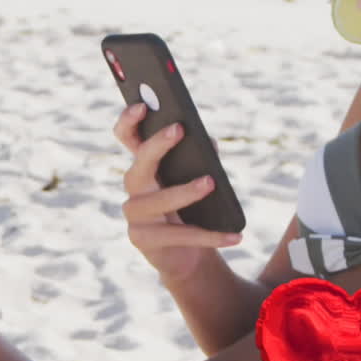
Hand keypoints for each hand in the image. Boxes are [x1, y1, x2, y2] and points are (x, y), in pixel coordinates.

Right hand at [113, 102, 241, 282]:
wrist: (186, 255)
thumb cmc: (192, 209)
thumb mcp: (199, 179)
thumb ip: (201, 158)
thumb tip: (208, 143)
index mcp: (144, 166)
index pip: (126, 137)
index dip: (128, 120)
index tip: (142, 105)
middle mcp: (133, 188)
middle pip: (139, 163)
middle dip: (157, 144)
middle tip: (179, 129)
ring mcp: (134, 215)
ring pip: (159, 200)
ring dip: (185, 191)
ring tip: (210, 182)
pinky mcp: (143, 240)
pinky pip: (178, 236)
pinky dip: (210, 235)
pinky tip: (234, 236)